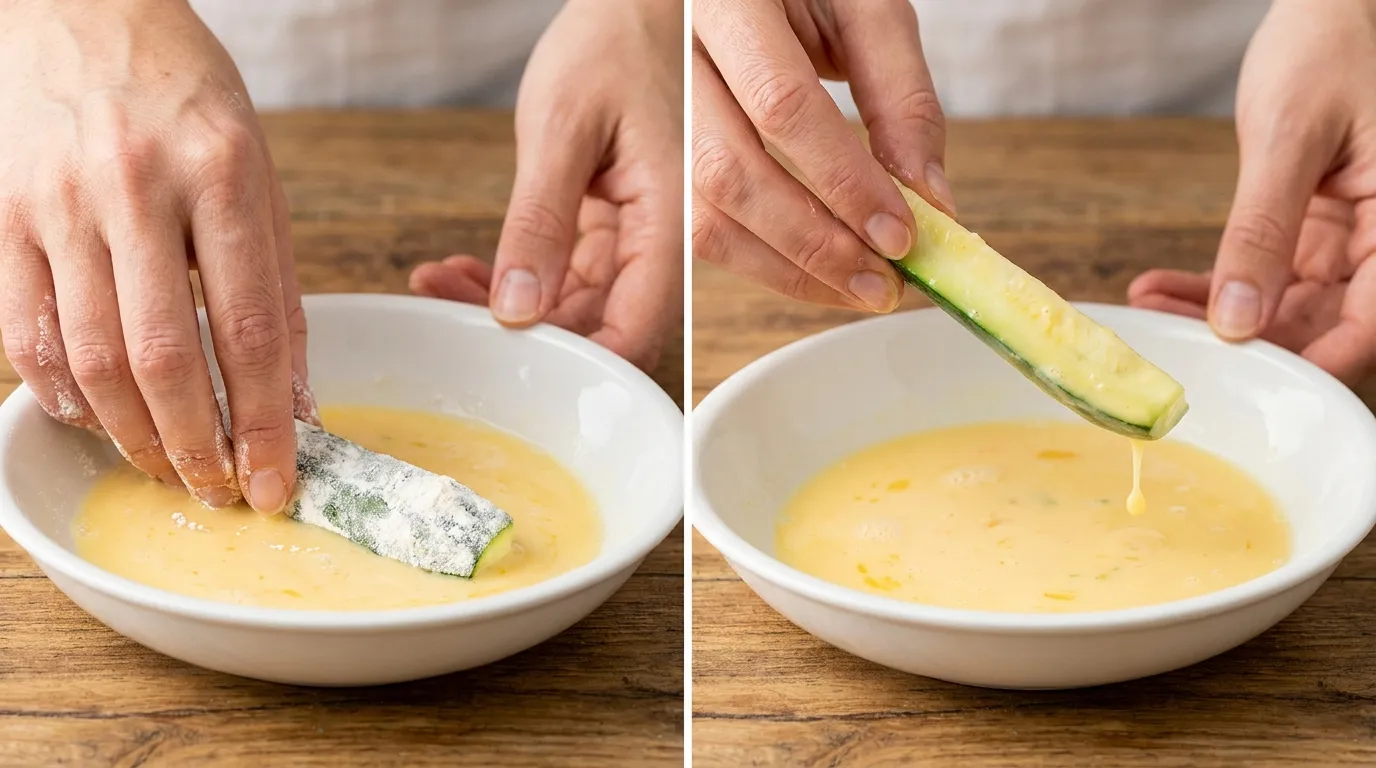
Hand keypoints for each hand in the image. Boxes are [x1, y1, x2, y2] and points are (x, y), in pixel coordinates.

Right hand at [0, 0, 311, 511]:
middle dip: (198, 446)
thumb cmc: (184, 97)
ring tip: (171, 466)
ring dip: (135, 435)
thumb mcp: (258, 174)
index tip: (279, 481)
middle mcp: (135, 189)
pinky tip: (97, 419)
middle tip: (223, 490)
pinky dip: (62, 393)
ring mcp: (56, 203)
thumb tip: (295, 397)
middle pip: (165, 358)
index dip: (267, 423)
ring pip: (90, 359)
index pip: (252, 330)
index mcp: (221, 174)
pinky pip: (24, 331)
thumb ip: (275, 283)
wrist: (78, 9)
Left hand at [410, 0, 682, 372]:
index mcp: (671, 220)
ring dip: (508, 307)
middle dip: (526, 337)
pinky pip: (561, 274)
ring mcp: (634, 235)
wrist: (632, 5)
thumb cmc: (613, 43)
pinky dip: (513, 277)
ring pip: (574, 306)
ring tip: (441, 286)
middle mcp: (660, 240)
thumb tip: (518, 308)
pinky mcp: (607, 225)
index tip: (519, 378)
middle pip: (602, 326)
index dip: (586, 371)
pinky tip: (465, 268)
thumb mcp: (563, 127)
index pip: (638, 328)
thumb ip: (541, 220)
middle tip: (450, 320)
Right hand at [690, 0, 953, 311]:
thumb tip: (931, 200)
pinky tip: (814, 269)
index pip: (781, 105)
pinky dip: (761, 260)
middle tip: (883, 283)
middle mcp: (674, 55)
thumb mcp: (864, 5)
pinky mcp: (660, 151)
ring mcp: (655, 107)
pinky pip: (696, 222)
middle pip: (729, 173)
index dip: (843, 181)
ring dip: (785, 270)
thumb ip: (900, 92)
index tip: (899, 235)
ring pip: (702, 213)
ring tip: (857, 287)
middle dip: (814, 244)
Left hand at [1129, 0, 1375, 385]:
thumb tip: (1237, 319)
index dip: (1322, 364)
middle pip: (1325, 323)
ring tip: (1150, 312)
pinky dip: (1210, 284)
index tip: (1259, 387)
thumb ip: (1264, 229)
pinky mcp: (1308, 228)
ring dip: (1214, 315)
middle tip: (1178, 350)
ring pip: (1283, 306)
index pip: (1372, 320)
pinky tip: (1158, 288)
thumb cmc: (1330, 48)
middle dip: (1249, 345)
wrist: (1326, 7)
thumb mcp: (1290, 138)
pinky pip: (1261, 273)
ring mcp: (1343, 238)